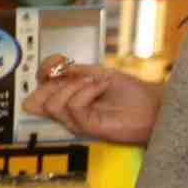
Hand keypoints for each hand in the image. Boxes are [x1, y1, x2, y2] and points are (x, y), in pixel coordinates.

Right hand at [22, 64, 161, 145]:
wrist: (153, 105)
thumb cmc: (131, 94)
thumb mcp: (99, 74)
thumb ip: (75, 71)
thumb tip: (55, 68)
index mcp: (67, 97)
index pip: (38, 87)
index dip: (43, 70)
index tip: (60, 60)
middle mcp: (67, 111)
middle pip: (34, 101)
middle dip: (52, 83)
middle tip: (77, 76)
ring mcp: (76, 121)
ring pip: (52, 104)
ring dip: (73, 87)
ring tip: (95, 82)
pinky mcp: (88, 128)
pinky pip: (74, 107)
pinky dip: (87, 91)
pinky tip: (102, 87)